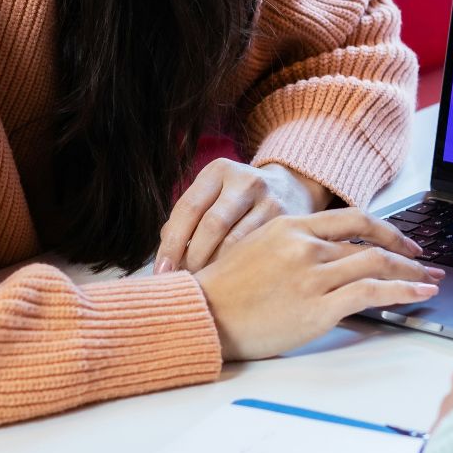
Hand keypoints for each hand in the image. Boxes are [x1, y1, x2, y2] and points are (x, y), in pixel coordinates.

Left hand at [156, 159, 332, 272]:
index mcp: (218, 171)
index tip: (161, 270)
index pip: (188, 208)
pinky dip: (237, 269)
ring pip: (235, 242)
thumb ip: (187, 221)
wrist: (291, 187)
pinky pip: (256, 251)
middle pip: (211, 225)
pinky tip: (229, 279)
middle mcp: (245, 180)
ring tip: (204, 282)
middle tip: (184, 279)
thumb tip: (166, 260)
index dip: (171, 243)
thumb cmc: (237, 200)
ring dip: (214, 266)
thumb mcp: (213, 196)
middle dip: (192, 258)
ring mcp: (270, 200)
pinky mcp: (287, 221)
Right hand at [195, 209, 442, 360]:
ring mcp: (312, 276)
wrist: (201, 315)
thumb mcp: (255, 249)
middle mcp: (306, 246)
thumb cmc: (221, 289)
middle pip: (370, 241)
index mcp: (291, 227)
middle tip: (427, 263)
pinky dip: (401, 293)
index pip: (352, 219)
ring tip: (428, 282)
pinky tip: (417, 296)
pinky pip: (371, 294)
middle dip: (406, 252)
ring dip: (410, 273)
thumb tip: (324, 255)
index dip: (385, 229)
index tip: (403, 241)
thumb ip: (292, 246)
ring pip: (376, 264)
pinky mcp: (317, 308)